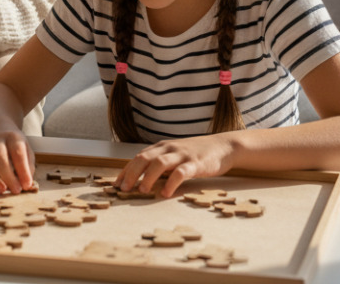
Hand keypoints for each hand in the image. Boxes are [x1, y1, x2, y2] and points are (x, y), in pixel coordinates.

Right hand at [0, 126, 36, 194]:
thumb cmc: (14, 146)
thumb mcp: (26, 150)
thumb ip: (27, 166)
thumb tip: (26, 185)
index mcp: (12, 137)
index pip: (18, 153)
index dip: (23, 170)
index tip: (26, 185)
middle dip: (8, 176)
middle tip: (16, 190)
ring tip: (1, 190)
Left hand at [115, 134, 236, 198]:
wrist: (223, 146)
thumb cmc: (196, 154)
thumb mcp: (175, 156)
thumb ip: (160, 165)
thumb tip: (141, 180)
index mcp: (161, 147)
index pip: (138, 157)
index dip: (126, 171)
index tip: (116, 184)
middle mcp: (169, 149)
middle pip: (144, 158)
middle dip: (131, 173)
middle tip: (124, 189)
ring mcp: (182, 155)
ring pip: (160, 163)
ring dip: (148, 177)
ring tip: (142, 191)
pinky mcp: (196, 163)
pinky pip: (181, 172)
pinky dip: (171, 183)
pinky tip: (165, 193)